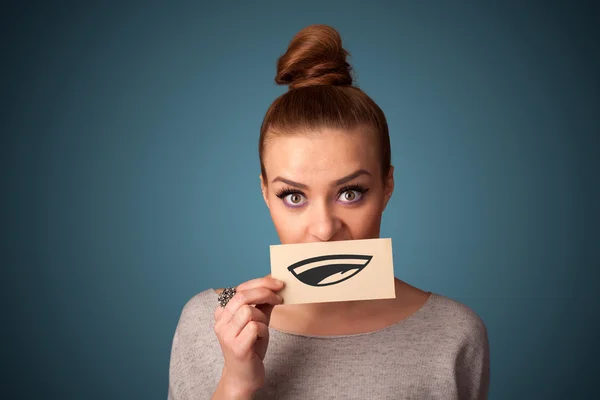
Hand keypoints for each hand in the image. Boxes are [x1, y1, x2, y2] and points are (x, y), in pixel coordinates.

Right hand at [213, 276, 283, 397]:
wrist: (244, 377)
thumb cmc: (251, 349)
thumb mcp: (257, 322)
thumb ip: (262, 305)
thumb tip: (274, 286)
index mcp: (223, 314)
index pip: (239, 289)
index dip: (260, 283)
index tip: (277, 283)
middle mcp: (221, 323)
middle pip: (242, 296)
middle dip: (264, 292)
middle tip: (279, 296)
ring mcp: (227, 335)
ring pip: (248, 311)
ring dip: (262, 317)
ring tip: (263, 328)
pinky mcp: (237, 347)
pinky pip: (255, 327)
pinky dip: (264, 331)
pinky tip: (261, 339)